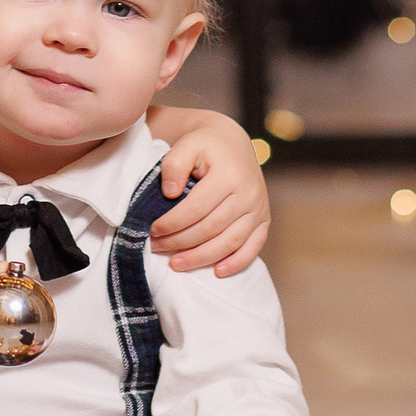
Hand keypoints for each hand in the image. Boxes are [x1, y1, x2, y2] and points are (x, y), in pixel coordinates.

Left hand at [149, 110, 269, 276]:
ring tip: (176, 264)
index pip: (196, 208)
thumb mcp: (186, 145)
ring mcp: (259, 209)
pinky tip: (217, 272)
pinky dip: (237, 262)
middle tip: (156, 248)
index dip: (172, 223)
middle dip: (180, 242)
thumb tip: (169, 193)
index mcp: (229, 175)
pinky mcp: (263, 220)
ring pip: (230, 242)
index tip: (152, 230)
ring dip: (201, 257)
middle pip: (211, 228)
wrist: (231, 142)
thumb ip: (174, 165)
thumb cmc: (204, 146)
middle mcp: (248, 194)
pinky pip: (253, 247)